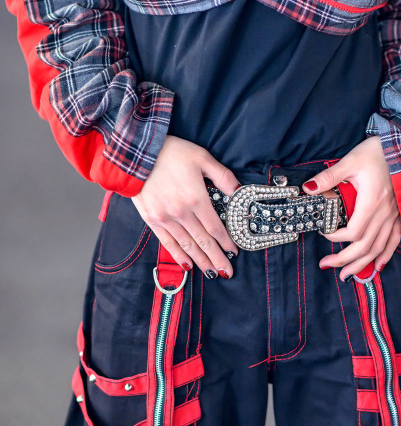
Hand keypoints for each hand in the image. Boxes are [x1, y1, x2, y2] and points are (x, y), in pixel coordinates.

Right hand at [132, 136, 240, 277]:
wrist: (137, 154)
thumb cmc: (171, 152)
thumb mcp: (202, 157)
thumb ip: (222, 176)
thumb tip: (239, 191)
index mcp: (196, 199)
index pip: (215, 228)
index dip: (226, 242)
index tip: (234, 252)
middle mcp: (181, 213)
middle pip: (203, 241)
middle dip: (217, 258)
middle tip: (227, 272)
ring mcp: (165, 218)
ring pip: (187, 245)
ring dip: (201, 261)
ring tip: (212, 273)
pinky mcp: (152, 219)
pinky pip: (168, 242)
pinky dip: (178, 255)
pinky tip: (187, 264)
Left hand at [302, 136, 400, 279]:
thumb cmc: (378, 152)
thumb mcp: (349, 161)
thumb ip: (328, 178)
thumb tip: (307, 188)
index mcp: (372, 202)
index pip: (353, 232)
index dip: (336, 238)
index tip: (323, 234)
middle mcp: (385, 213)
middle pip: (365, 246)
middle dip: (344, 260)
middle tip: (326, 266)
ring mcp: (394, 215)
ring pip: (379, 248)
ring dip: (362, 264)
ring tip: (347, 275)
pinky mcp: (400, 214)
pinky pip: (394, 240)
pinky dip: (386, 255)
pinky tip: (378, 266)